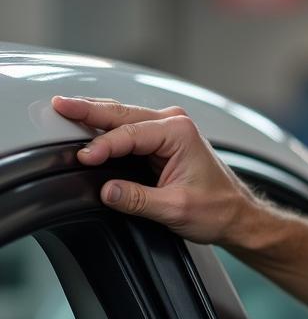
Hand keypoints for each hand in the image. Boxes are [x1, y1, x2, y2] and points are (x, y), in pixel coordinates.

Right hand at [51, 96, 258, 245]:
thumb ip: (140, 199)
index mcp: (180, 133)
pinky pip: (128, 129)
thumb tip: (108, 191)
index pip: (129, 135)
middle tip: (59, 105)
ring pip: (123, 118)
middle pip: (122, 114)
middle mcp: (174, 124)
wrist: (237, 214)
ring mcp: (168, 129)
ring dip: (94, 115)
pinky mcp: (162, 140)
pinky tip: (87, 124)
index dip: (103, 146)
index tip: (83, 159)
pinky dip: (106, 127)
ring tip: (65, 109)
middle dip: (89, 110)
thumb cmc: (217, 209)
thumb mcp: (176, 208)